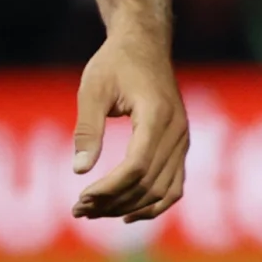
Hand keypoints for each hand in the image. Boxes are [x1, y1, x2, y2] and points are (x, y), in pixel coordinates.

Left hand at [67, 34, 185, 221]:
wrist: (145, 45)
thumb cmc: (115, 64)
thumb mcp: (92, 91)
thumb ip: (88, 130)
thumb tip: (80, 171)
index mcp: (156, 116)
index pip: (137, 166)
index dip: (109, 188)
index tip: (80, 198)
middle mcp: (177, 132)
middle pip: (149, 183)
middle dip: (113, 202)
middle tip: (78, 210)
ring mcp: (183, 141)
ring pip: (163, 190)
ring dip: (129, 207)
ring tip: (95, 212)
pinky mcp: (181, 146)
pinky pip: (175, 186)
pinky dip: (154, 205)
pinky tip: (127, 216)